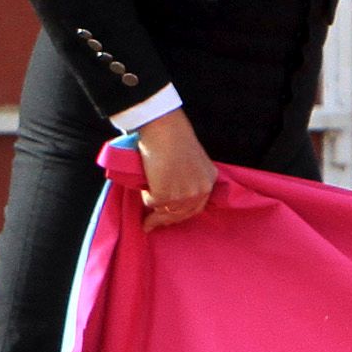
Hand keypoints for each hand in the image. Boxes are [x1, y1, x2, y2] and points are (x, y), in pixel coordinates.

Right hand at [132, 108, 217, 227]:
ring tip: (146, 221)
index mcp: (209, 178)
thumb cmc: (173, 134)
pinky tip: (142, 194)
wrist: (163, 126)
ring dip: (155, 214)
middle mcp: (200, 189)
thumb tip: (174, 185)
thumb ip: (188, 173)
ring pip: (166, 211)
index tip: (171, 217)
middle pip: (182, 214)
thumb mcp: (191, 157)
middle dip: (166, 220)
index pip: (198, 205)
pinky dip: (145, 199)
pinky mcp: (165, 195)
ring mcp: (183, 194)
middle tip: (152, 224)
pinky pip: (152, 203)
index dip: (182, 213)